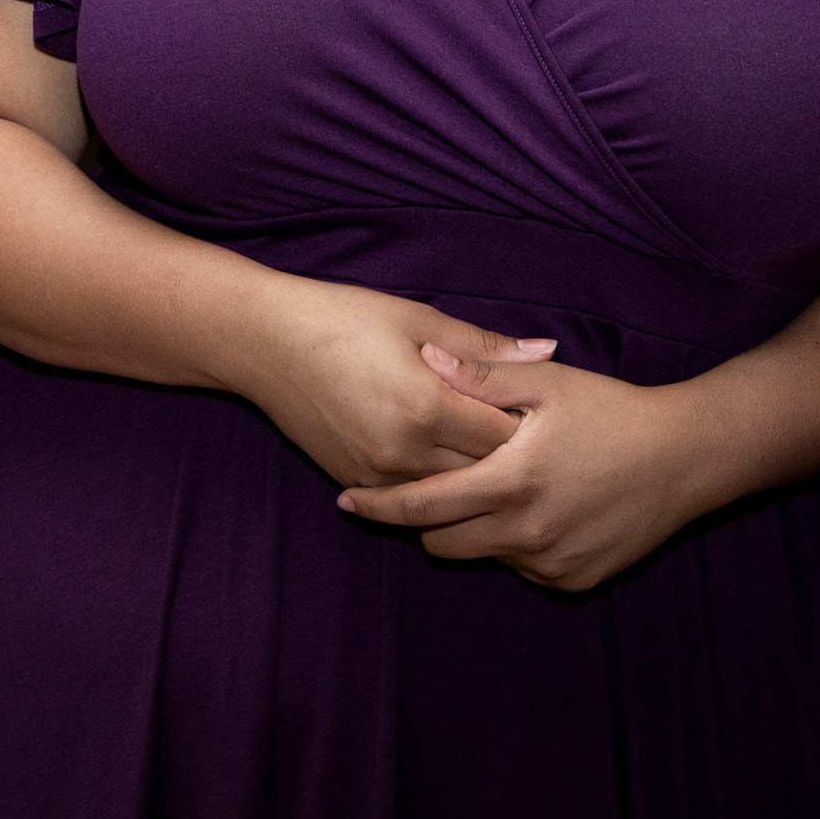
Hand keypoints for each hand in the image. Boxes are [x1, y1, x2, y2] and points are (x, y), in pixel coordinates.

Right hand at [225, 273, 556, 489]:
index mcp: (426, 405)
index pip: (505, 437)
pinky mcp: (356, 483)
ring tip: (504, 463)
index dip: (534, 428)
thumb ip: (485, 347)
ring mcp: (377, 474)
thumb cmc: (346, 318)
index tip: (553, 416)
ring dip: (477, 481)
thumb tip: (549, 350)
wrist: (266, 343)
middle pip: (483, 474)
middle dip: (514, 460)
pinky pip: (413, 500)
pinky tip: (457, 472)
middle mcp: (404, 451)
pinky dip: (439, 487)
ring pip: (450, 497)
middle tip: (542, 446)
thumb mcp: (419, 319)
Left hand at [335, 344, 713, 591]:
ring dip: (473, 529)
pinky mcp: (572, 582)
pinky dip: (514, 542)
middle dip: (425, 519)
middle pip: (440, 544)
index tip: (345, 502)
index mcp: (510, 482)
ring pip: (481, 555)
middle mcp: (525, 533)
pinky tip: (538, 504)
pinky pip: (521, 567)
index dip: (376, 506)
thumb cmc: (613, 410)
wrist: (685, 458)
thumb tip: (424, 357)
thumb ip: (481, 376)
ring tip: (491, 487)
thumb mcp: (548, 384)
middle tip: (426, 486)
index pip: (420, 507)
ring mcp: (549, 564)